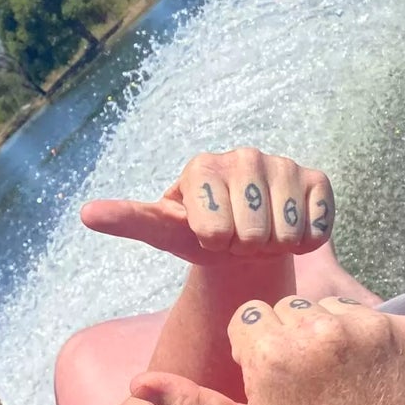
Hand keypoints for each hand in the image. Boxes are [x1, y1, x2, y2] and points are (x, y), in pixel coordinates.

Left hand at [81, 149, 334, 266]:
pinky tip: (291, 233)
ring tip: (262, 235)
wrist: (243, 239)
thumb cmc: (198, 234)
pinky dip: (305, 242)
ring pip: (287, 231)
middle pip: (253, 231)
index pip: (213, 228)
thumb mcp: (163, 231)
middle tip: (238, 240)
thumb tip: (86, 214)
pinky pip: (318, 226)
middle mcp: (244, 155)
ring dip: (274, 247)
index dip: (214, 244)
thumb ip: (128, 220)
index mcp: (202, 165)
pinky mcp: (317, 178)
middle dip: (245, 248)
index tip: (210, 238)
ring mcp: (283, 163)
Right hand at [132, 296, 404, 404]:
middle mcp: (323, 329)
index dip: (257, 355)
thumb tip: (138, 383)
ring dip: (334, 337)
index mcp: (273, 352)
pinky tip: (377, 387)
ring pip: (335, 310)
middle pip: (292, 309)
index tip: (278, 393)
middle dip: (293, 341)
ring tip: (344, 389)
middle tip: (312, 394)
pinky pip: (381, 320)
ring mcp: (374, 328)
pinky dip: (378, 346)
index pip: (251, 319)